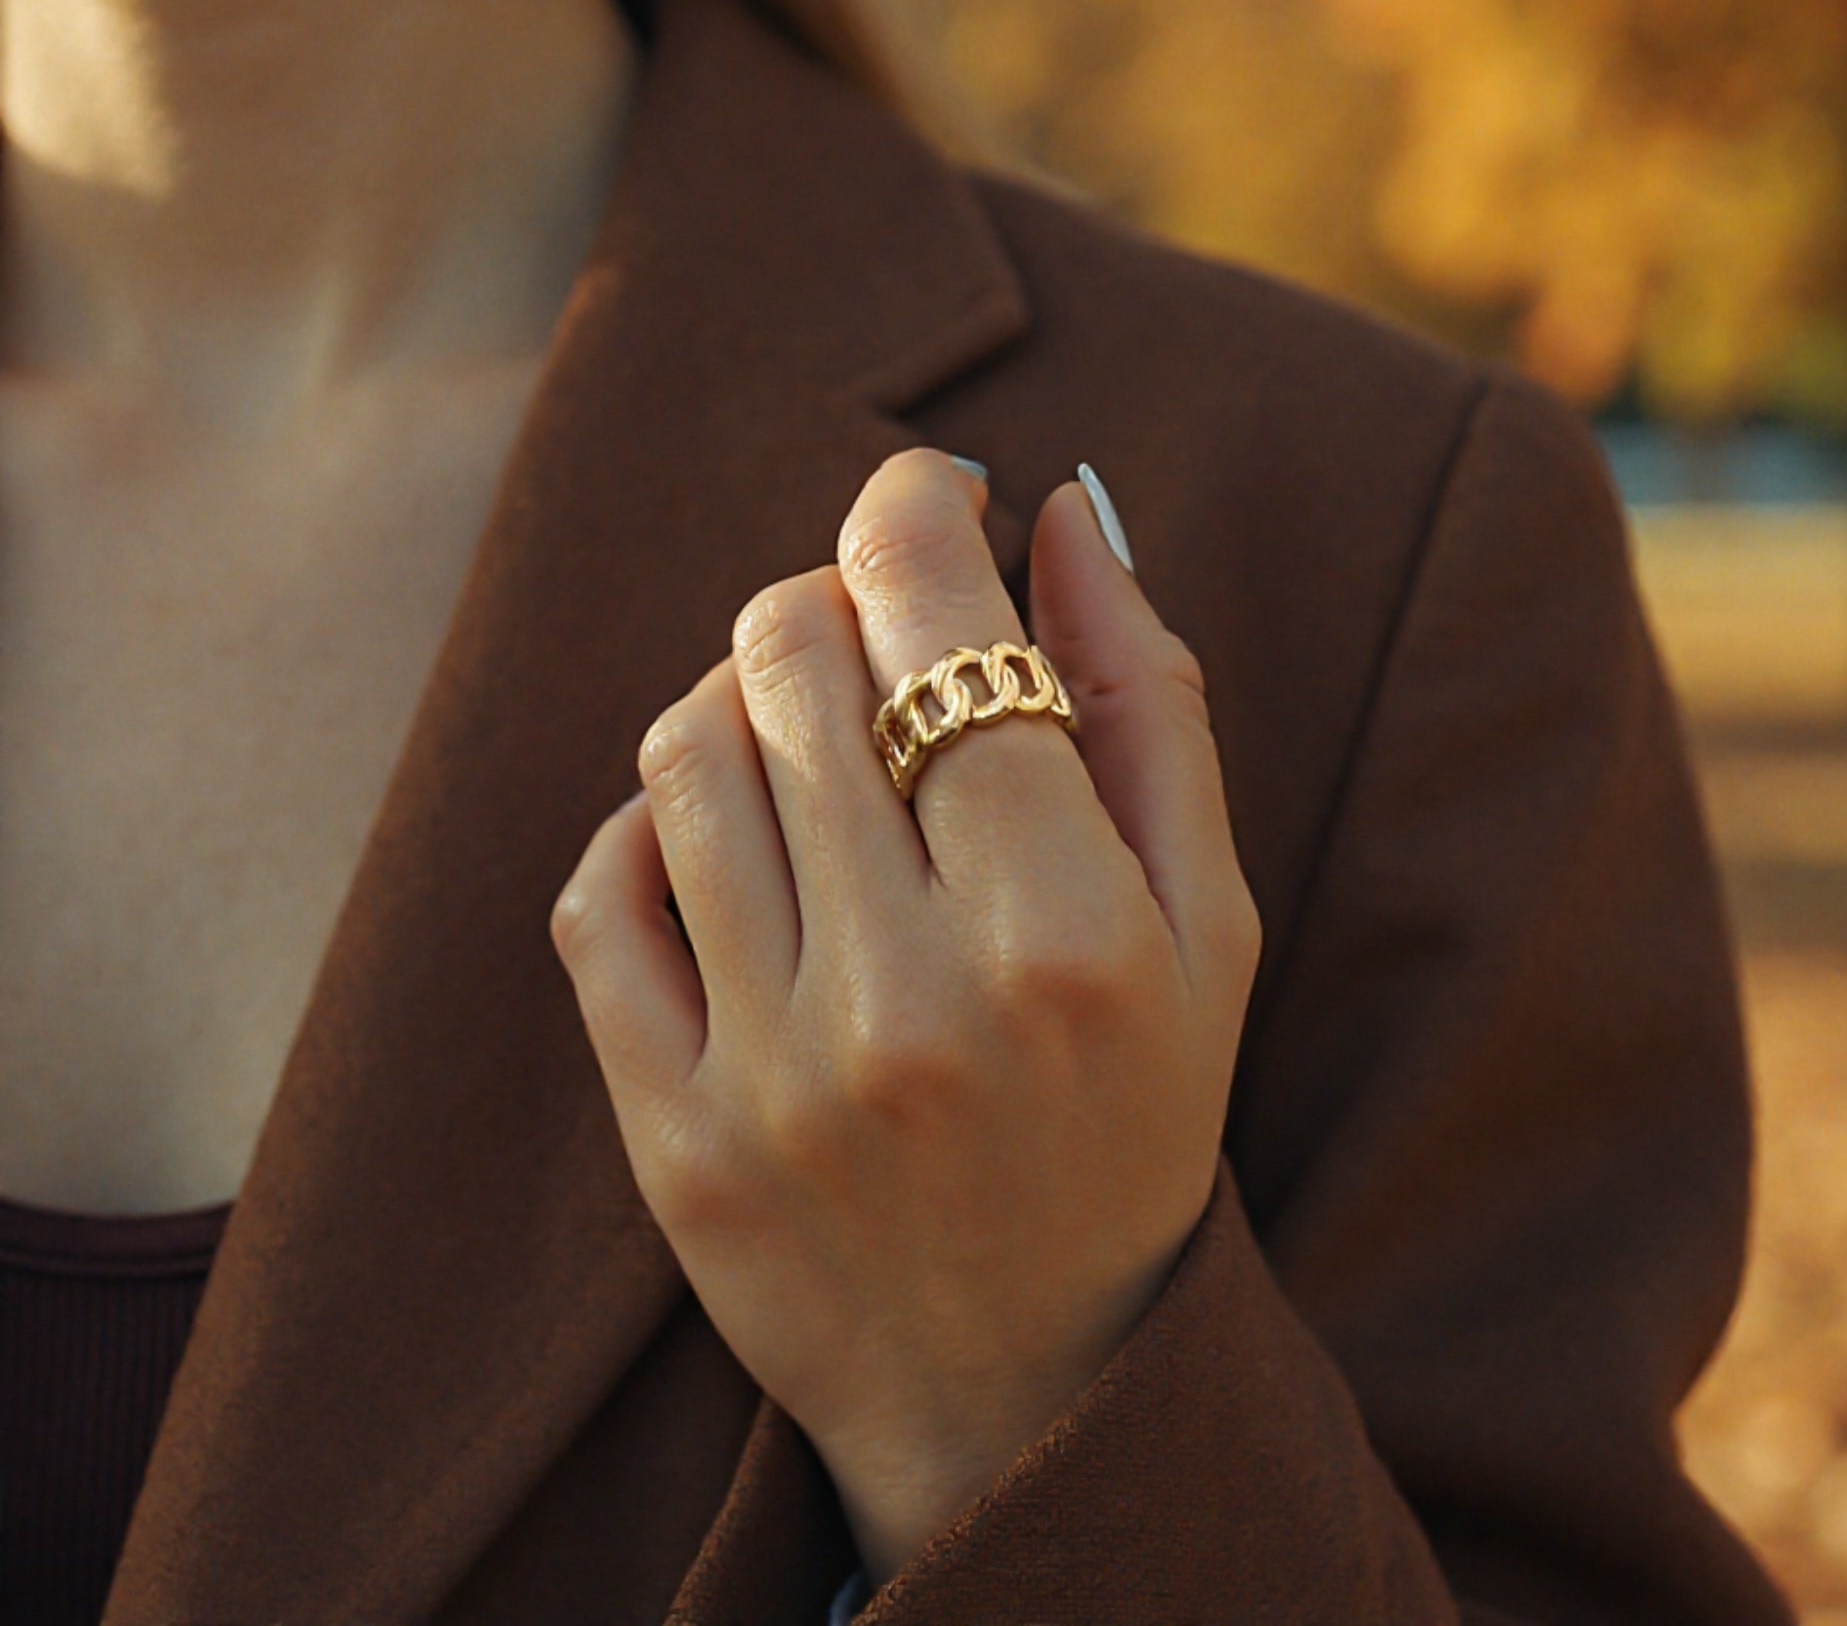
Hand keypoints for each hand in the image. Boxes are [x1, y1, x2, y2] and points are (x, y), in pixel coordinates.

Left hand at [549, 450, 1261, 1585]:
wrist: (1032, 1384)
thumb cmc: (1140, 1118)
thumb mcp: (1210, 924)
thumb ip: (1150, 703)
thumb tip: (1069, 516)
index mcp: (1067, 930)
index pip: (937, 619)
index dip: (917, 505)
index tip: (934, 496)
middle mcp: (909, 997)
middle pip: (791, 653)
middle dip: (838, 593)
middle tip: (888, 631)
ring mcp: (770, 1072)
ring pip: (684, 747)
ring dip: (744, 691)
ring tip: (814, 733)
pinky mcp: (671, 1135)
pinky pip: (601, 892)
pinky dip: (653, 820)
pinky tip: (733, 840)